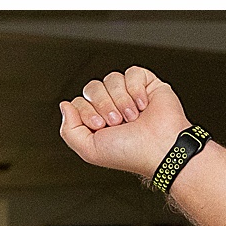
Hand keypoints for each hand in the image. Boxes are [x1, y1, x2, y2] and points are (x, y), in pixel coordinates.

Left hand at [57, 67, 189, 180]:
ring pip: (111, 78)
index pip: (79, 101)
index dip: (87, 111)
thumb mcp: (89, 149)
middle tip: (117, 122)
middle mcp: (112, 106)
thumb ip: (69, 130)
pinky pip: (132, 73)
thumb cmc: (130, 153)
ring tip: (132, 116)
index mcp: (98, 120)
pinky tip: (143, 105)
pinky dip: (136, 89)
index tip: (101, 126)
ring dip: (121, 100)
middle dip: (103, 104)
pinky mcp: (148, 85)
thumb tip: (65, 105)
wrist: (160, 149)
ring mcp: (130, 94)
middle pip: (92, 87)